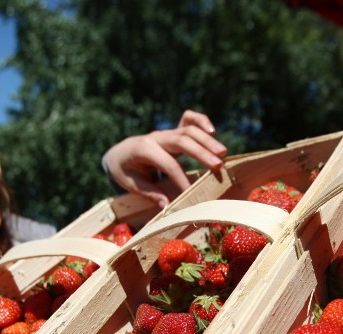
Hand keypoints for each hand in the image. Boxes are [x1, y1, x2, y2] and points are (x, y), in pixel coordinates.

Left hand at [102, 110, 227, 207]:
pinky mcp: (173, 131)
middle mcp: (156, 137)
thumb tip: (167, 206)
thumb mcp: (130, 183)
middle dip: (201, 152)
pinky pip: (188, 119)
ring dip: (207, 140)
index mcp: (143, 150)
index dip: (180, 178)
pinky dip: (201, 121)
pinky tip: (213, 130)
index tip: (192, 192)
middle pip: (182, 140)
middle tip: (218, 165)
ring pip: (189, 130)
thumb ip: (149, 192)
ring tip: (224, 153)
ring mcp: (166, 132)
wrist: (119, 153)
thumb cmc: (125, 170)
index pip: (167, 163)